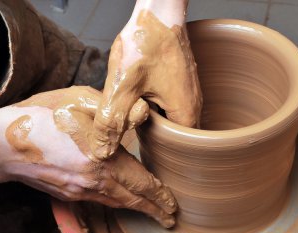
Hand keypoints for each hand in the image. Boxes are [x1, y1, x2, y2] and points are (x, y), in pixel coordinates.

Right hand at [0, 86, 176, 227]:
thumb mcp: (81, 101)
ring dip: (136, 208)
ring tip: (153, 212)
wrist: (0, 143)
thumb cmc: (41, 117)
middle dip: (153, 209)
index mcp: (101, 161)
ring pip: (116, 203)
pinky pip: (100, 201)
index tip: (173, 205)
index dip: (160, 195)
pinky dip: (117, 203)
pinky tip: (122, 200)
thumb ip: (115, 112)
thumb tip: (143, 115)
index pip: (140, 183)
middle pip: (131, 199)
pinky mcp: (67, 193)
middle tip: (170, 217)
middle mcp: (92, 182)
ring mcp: (79, 191)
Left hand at [90, 0, 202, 159]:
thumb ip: (112, 120)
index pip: (177, 151)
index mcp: (185, 113)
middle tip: (131, 134)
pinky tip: (141, 97)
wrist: (159, 9)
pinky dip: (157, 107)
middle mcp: (194, 105)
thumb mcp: (123, 85)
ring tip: (134, 116)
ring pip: (173, 119)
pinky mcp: (184, 80)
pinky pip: (172, 104)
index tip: (137, 149)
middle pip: (175, 136)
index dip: (155, 153)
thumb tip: (102, 151)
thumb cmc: (146, 43)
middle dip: (153, 138)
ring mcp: (191, 91)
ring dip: (154, 121)